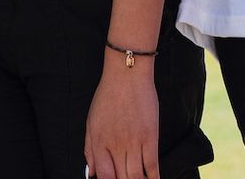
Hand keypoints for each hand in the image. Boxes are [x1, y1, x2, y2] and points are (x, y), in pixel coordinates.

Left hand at [84, 54, 159, 178]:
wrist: (127, 75)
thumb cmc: (108, 96)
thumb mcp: (91, 122)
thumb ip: (90, 149)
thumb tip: (91, 173)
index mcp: (99, 143)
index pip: (105, 177)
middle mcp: (116, 146)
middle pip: (122, 178)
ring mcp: (134, 142)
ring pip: (137, 175)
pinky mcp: (150, 136)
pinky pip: (152, 164)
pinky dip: (154, 177)